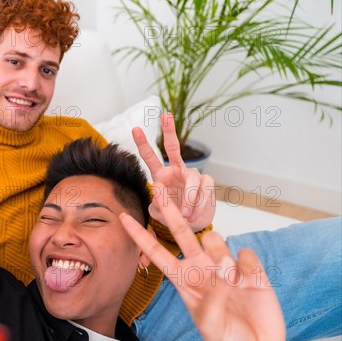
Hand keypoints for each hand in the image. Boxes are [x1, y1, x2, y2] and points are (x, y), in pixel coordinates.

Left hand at [120, 184, 284, 340]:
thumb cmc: (227, 340)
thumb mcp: (209, 322)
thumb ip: (212, 296)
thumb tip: (224, 269)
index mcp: (184, 280)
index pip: (156, 252)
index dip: (140, 235)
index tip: (123, 217)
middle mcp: (201, 268)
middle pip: (181, 230)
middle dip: (169, 208)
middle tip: (158, 186)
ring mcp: (224, 266)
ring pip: (215, 238)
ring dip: (221, 255)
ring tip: (232, 281)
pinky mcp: (250, 269)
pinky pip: (245, 254)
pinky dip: (247, 266)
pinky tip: (250, 281)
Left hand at [133, 112, 214, 231]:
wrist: (191, 225)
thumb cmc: (172, 216)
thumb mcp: (159, 213)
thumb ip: (157, 205)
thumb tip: (158, 193)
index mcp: (160, 175)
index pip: (150, 157)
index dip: (142, 143)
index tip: (135, 129)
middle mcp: (176, 170)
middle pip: (173, 147)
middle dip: (169, 131)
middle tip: (165, 115)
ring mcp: (191, 175)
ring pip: (192, 178)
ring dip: (188, 197)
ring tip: (185, 214)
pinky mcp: (206, 183)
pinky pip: (204, 189)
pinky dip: (199, 203)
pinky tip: (194, 214)